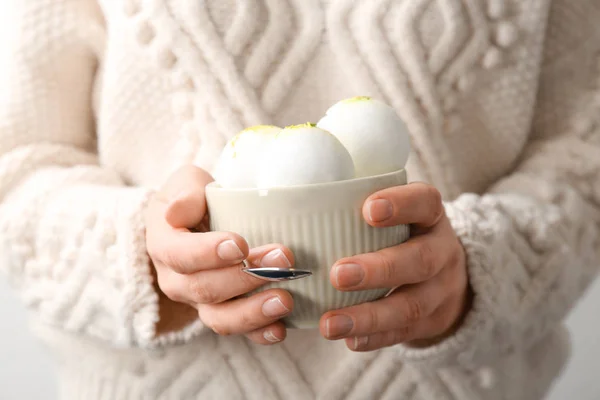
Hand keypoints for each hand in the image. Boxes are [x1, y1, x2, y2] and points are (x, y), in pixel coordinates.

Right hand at [145, 165, 294, 344]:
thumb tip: (176, 211)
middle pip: (204, 288)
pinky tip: (281, 328)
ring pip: (219, 318)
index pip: (178, 255)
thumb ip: (185, 192)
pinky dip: (259, 333)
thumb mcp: (187, 182)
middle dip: (245, 277)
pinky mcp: (222, 313)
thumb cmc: (196, 198)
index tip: (240, 244)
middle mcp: (176, 280)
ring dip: (253, 312)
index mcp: (164, 244)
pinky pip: (237, 331)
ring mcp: (198, 302)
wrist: (199, 222)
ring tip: (285, 299)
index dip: (207, 253)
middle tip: (283, 260)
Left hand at [319, 182, 470, 350]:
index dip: (401, 205)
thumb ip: (356, 206)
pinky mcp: (433, 321)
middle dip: (379, 269)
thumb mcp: (396, 212)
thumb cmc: (401, 234)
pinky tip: (349, 340)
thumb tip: (288, 206)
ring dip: (368, 316)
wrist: (446, 274)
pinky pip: (405, 332)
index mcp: (430, 215)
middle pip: (420, 260)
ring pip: (411, 305)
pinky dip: (375, 337)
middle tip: (338, 274)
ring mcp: (441, 290)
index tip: (368, 209)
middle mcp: (441, 251)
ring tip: (330, 324)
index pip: (425, 202)